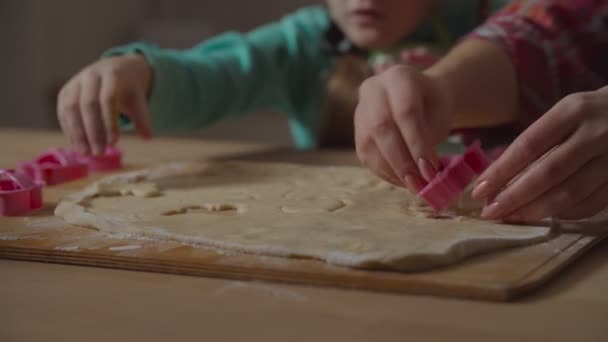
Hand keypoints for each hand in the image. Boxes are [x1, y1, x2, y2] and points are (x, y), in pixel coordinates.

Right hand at [57, 54, 152, 154]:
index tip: (114, 142)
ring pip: (71, 108)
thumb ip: (142, 117)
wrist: (115, 67)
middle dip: (93, 131)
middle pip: (88, 104)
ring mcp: (75, 82)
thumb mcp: (139, 98)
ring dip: (77, 133)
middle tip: (99, 153)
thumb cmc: (128, 88)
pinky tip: (77, 145)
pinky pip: (63, 111)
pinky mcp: (66, 91)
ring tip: (85, 153)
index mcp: (112, 74)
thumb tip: (148, 138)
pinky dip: (69, 129)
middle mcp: (91, 76)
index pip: (109, 98)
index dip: (110, 121)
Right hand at [354, 65, 451, 190]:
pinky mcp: (356, 131)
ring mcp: (360, 110)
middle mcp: (373, 89)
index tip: (431, 169)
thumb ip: (430, 139)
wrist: (419, 97)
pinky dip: (385, 173)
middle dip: (402, 161)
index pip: (405, 112)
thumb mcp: (441, 114)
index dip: (417, 143)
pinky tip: (403, 181)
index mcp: (399, 76)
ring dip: (392, 171)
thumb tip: (424, 173)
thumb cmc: (433, 106)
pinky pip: (366, 156)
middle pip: (381, 128)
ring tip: (414, 186)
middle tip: (420, 183)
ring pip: (369, 144)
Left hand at [472, 86, 607, 220]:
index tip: (479, 191)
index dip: (501, 171)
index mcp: (573, 110)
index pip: (529, 145)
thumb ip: (539, 142)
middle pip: (548, 172)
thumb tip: (497, 177)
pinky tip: (545, 216)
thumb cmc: (594, 114)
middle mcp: (597, 132)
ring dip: (536, 210)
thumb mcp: (568, 114)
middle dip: (515, 196)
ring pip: (571, 192)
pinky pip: (592, 203)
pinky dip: (565, 213)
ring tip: (511, 218)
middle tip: (490, 213)